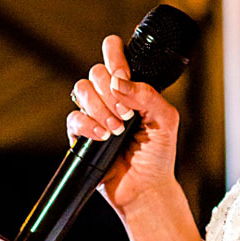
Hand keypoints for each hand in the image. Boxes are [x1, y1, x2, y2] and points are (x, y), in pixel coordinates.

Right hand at [68, 36, 182, 220]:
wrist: (145, 186)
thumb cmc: (158, 154)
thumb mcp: (165, 121)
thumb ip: (148, 95)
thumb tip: (119, 82)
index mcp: (130, 87)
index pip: (113, 53)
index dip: (114, 56)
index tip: (122, 75)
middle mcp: (109, 96)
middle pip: (95, 71)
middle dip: (111, 93)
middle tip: (127, 115)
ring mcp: (93, 113)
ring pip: (82, 90)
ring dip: (101, 109)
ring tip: (117, 130)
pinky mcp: (80, 132)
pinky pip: (74, 117)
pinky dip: (89, 125)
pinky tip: (104, 137)